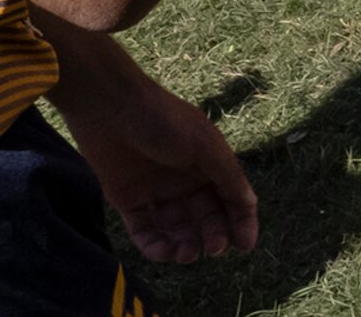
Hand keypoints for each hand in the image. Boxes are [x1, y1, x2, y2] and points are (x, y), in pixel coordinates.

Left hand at [65, 62, 257, 262]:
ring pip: (177, 230)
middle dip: (213, 236)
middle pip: (206, 218)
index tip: (244, 245)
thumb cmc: (162, 120)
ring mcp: (157, 192)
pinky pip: (146, 232)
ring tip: (184, 254)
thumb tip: (250, 206)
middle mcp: (185, 180)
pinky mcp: (129, 201)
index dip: (241, 222)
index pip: (231, 198)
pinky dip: (155, 246)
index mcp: (208, 163)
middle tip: (211, 249)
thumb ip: (228, 176)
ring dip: (185, 246)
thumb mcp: (203, 145)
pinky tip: (163, 251)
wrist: (109, 106)